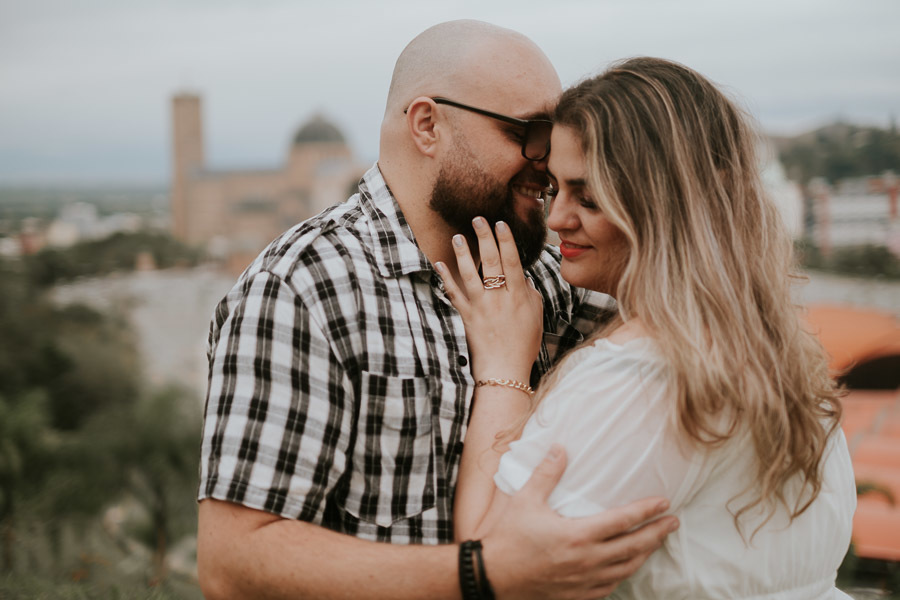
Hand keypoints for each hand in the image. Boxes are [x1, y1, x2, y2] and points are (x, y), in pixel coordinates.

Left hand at [437, 218, 542, 380]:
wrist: (505, 371)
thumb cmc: (524, 344)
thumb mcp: (535, 316)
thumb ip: (529, 293)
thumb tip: (520, 276)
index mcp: (519, 296)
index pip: (512, 262)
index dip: (506, 241)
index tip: (500, 223)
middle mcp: (500, 299)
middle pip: (492, 262)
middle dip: (485, 238)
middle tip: (478, 219)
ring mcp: (481, 307)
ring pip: (471, 275)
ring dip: (463, 254)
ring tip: (458, 236)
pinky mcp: (466, 317)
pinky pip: (454, 294)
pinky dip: (445, 279)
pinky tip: (439, 265)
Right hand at [481, 445, 677, 599]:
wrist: (493, 575)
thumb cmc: (508, 538)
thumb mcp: (526, 500)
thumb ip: (546, 474)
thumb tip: (560, 448)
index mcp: (578, 535)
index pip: (622, 521)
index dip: (646, 511)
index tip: (664, 503)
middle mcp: (587, 560)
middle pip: (633, 547)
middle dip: (656, 533)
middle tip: (673, 522)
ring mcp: (584, 581)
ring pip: (626, 569)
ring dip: (645, 554)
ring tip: (656, 542)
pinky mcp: (578, 595)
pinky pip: (610, 586)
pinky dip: (624, 574)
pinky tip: (627, 567)